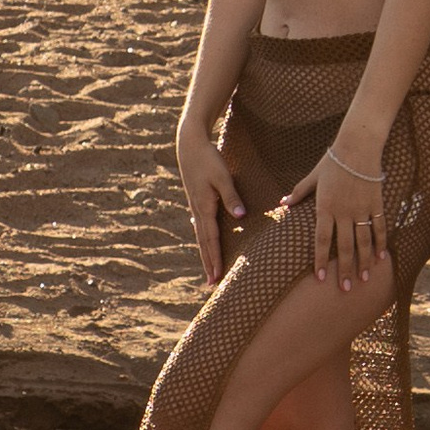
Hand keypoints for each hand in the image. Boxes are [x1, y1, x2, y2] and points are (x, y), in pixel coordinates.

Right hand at [175, 117, 245, 288]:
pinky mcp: (197, 201)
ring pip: (201, 236)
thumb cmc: (208, 159)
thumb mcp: (222, 176)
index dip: (215, 259)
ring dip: (205, 254)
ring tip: (209, 270)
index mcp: (205, 208)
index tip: (217, 277)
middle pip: (204, 243)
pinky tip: (205, 243)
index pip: (211, 239)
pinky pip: (201, 226)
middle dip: (208, 264)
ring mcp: (196, 207)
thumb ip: (232, 196)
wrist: (189, 145)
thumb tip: (240, 217)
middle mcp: (198, 211)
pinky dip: (204, 240)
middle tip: (211, 284)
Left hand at [284, 137, 385, 290]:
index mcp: (325, 207)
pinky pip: (379, 226)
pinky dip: (380, 242)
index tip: (321, 278)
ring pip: (364, 241)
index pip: (322, 240)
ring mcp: (362, 209)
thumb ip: (299, 192)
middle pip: (345, 246)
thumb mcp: (313, 176)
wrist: (358, 146)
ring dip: (365, 261)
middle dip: (345, 269)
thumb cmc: (333, 160)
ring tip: (365, 278)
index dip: (322, 260)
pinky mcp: (376, 203)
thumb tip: (283, 202)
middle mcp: (344, 212)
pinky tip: (381, 257)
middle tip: (346, 288)